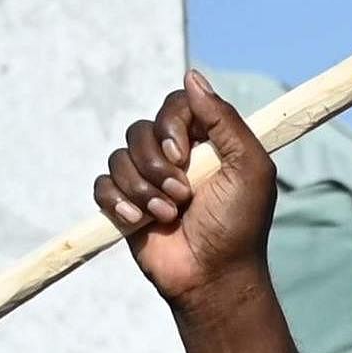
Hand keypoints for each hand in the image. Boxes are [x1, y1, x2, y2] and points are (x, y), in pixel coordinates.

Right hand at [94, 72, 279, 304]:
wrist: (214, 276)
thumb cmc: (239, 225)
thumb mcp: (249, 168)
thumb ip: (225, 120)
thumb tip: (192, 76)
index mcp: (205, 142)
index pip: (175, 105)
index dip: (170, 125)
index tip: (181, 154)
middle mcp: (174, 156)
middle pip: (140, 131)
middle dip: (156, 166)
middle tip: (182, 195)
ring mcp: (147, 180)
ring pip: (119, 158)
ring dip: (142, 189)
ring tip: (168, 214)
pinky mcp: (125, 204)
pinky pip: (102, 186)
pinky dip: (118, 202)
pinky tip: (141, 221)